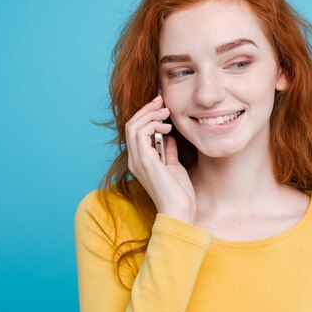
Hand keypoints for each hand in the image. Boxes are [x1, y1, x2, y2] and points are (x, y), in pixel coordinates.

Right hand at [125, 95, 195, 222]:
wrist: (180, 210)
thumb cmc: (179, 193)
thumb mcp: (174, 166)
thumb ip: (168, 151)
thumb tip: (169, 136)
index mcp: (140, 161)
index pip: (136, 131)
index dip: (147, 115)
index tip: (162, 106)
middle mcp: (135, 160)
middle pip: (131, 125)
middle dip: (147, 109)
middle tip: (162, 101)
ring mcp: (138, 161)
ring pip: (133, 126)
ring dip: (150, 114)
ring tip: (166, 112)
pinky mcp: (145, 161)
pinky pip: (140, 134)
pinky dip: (152, 124)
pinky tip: (167, 126)